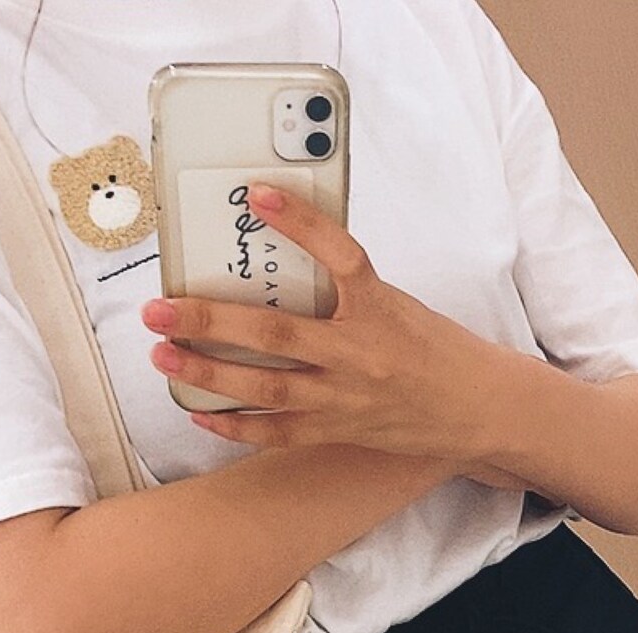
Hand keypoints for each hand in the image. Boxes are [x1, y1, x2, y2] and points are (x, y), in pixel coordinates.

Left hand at [140, 184, 499, 463]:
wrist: (476, 409)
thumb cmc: (436, 350)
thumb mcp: (398, 304)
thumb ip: (347, 289)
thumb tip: (284, 260)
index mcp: (381, 308)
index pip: (341, 255)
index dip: (301, 224)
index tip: (259, 196)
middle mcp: (360, 354)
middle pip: (275, 335)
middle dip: (209, 321)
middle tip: (161, 308)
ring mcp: (345, 398)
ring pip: (266, 388)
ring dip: (208, 372)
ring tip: (164, 356)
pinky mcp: (338, 430)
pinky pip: (278, 432)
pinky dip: (235, 424)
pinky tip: (199, 411)